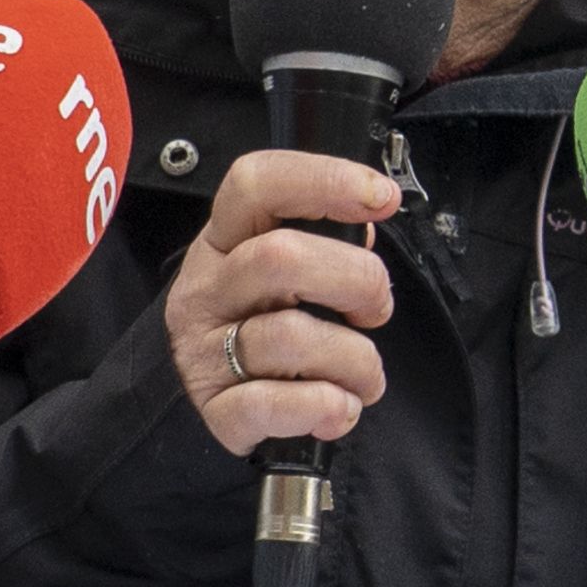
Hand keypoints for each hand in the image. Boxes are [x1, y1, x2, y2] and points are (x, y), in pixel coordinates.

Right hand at [161, 145, 400, 455]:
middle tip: (376, 309)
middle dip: (357, 281)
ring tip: (365, 376)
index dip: (325, 179)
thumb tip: (364, 229)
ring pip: (290, 337)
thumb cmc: (264, 322)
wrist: (210, 397)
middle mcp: (207, 288)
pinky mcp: (215, 408)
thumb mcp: (282, 271)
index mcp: (224, 240)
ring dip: (356, 360)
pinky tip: (339, 407)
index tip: (382, 199)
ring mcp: (204, 349)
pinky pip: (272, 404)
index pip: (255, 183)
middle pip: (280, 256)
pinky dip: (325, 406)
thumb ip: (322, 243)